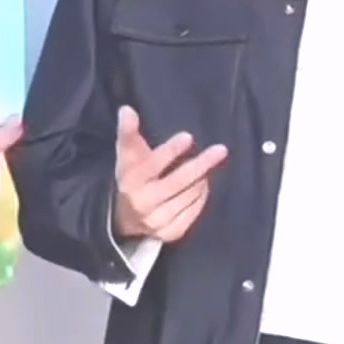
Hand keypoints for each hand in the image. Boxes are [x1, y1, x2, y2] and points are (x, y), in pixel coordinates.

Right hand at [112, 105, 226, 242]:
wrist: (123, 220)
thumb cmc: (131, 178)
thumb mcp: (127, 156)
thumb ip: (128, 133)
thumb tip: (127, 109)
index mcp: (131, 180)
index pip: (153, 164)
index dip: (171, 150)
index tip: (189, 137)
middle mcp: (143, 202)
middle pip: (178, 181)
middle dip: (201, 165)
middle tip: (221, 150)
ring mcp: (157, 221)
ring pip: (190, 196)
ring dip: (202, 179)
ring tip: (206, 168)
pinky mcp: (170, 233)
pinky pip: (193, 212)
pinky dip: (201, 197)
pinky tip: (202, 186)